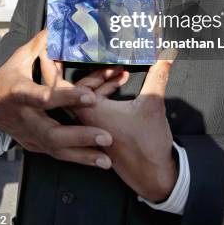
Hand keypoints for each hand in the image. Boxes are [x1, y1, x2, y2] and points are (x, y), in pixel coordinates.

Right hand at [0, 29, 125, 167]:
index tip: (90, 97)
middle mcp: (24, 118)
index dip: (66, 98)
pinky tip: (97, 161)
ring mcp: (28, 135)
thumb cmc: (9, 76)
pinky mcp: (33, 146)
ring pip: (56, 150)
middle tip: (105, 136)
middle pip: (52, 133)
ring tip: (106, 160)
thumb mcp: (20, 57)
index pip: (44, 97)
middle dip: (80, 136)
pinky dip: (76, 158)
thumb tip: (59, 24)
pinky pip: (56, 155)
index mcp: (20, 93)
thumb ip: (41, 44)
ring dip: (82, 155)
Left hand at [41, 55, 176, 200]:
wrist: (153, 176)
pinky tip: (120, 81)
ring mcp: (91, 127)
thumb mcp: (153, 104)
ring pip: (85, 96)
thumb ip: (158, 75)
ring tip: (114, 66)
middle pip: (73, 88)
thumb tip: (166, 54)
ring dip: (97, 79)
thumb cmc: (148, 145)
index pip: (62, 85)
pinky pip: (93, 105)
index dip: (60, 65)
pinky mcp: (99, 131)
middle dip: (82, 68)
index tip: (57, 48)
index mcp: (89, 112)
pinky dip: (103, 91)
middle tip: (84, 50)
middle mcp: (84, 120)